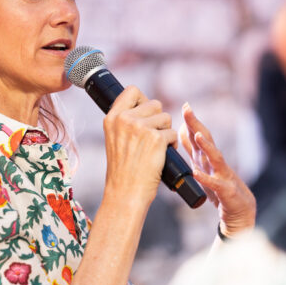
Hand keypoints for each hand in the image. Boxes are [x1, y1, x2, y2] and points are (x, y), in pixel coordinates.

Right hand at [103, 86, 177, 207]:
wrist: (125, 193)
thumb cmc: (123, 170)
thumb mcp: (115, 139)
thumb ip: (125, 121)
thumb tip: (146, 107)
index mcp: (112, 118)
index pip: (132, 91)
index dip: (143, 99)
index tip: (146, 113)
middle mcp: (125, 119)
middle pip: (155, 103)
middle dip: (158, 119)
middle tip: (152, 138)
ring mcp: (140, 128)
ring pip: (166, 117)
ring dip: (166, 132)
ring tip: (156, 148)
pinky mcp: (156, 139)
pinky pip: (173, 133)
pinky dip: (172, 144)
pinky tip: (162, 156)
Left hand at [179, 103, 255, 236]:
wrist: (239, 211)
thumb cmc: (219, 186)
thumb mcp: (203, 165)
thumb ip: (193, 149)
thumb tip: (181, 131)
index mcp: (207, 157)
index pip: (199, 135)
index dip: (192, 121)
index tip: (185, 105)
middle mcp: (215, 162)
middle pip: (206, 140)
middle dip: (196, 124)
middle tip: (188, 109)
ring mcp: (223, 175)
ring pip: (215, 157)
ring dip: (206, 145)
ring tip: (197, 134)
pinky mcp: (226, 191)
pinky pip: (215, 184)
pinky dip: (205, 178)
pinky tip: (196, 173)